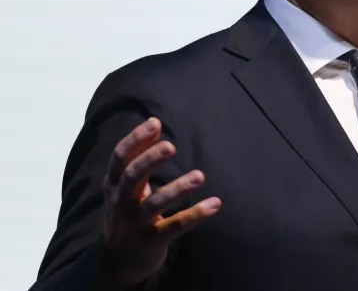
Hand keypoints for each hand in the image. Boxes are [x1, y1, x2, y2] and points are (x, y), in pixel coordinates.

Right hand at [101, 117, 221, 286]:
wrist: (119, 262)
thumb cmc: (127, 213)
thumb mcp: (127, 185)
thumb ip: (139, 155)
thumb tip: (154, 122)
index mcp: (114, 184)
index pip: (120, 158)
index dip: (135, 140)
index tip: (155, 123)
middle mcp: (121, 202)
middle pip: (131, 178)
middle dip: (149, 160)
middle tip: (171, 145)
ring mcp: (135, 223)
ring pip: (154, 204)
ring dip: (177, 189)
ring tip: (200, 176)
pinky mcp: (151, 241)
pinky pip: (174, 227)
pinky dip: (195, 215)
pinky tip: (215, 204)